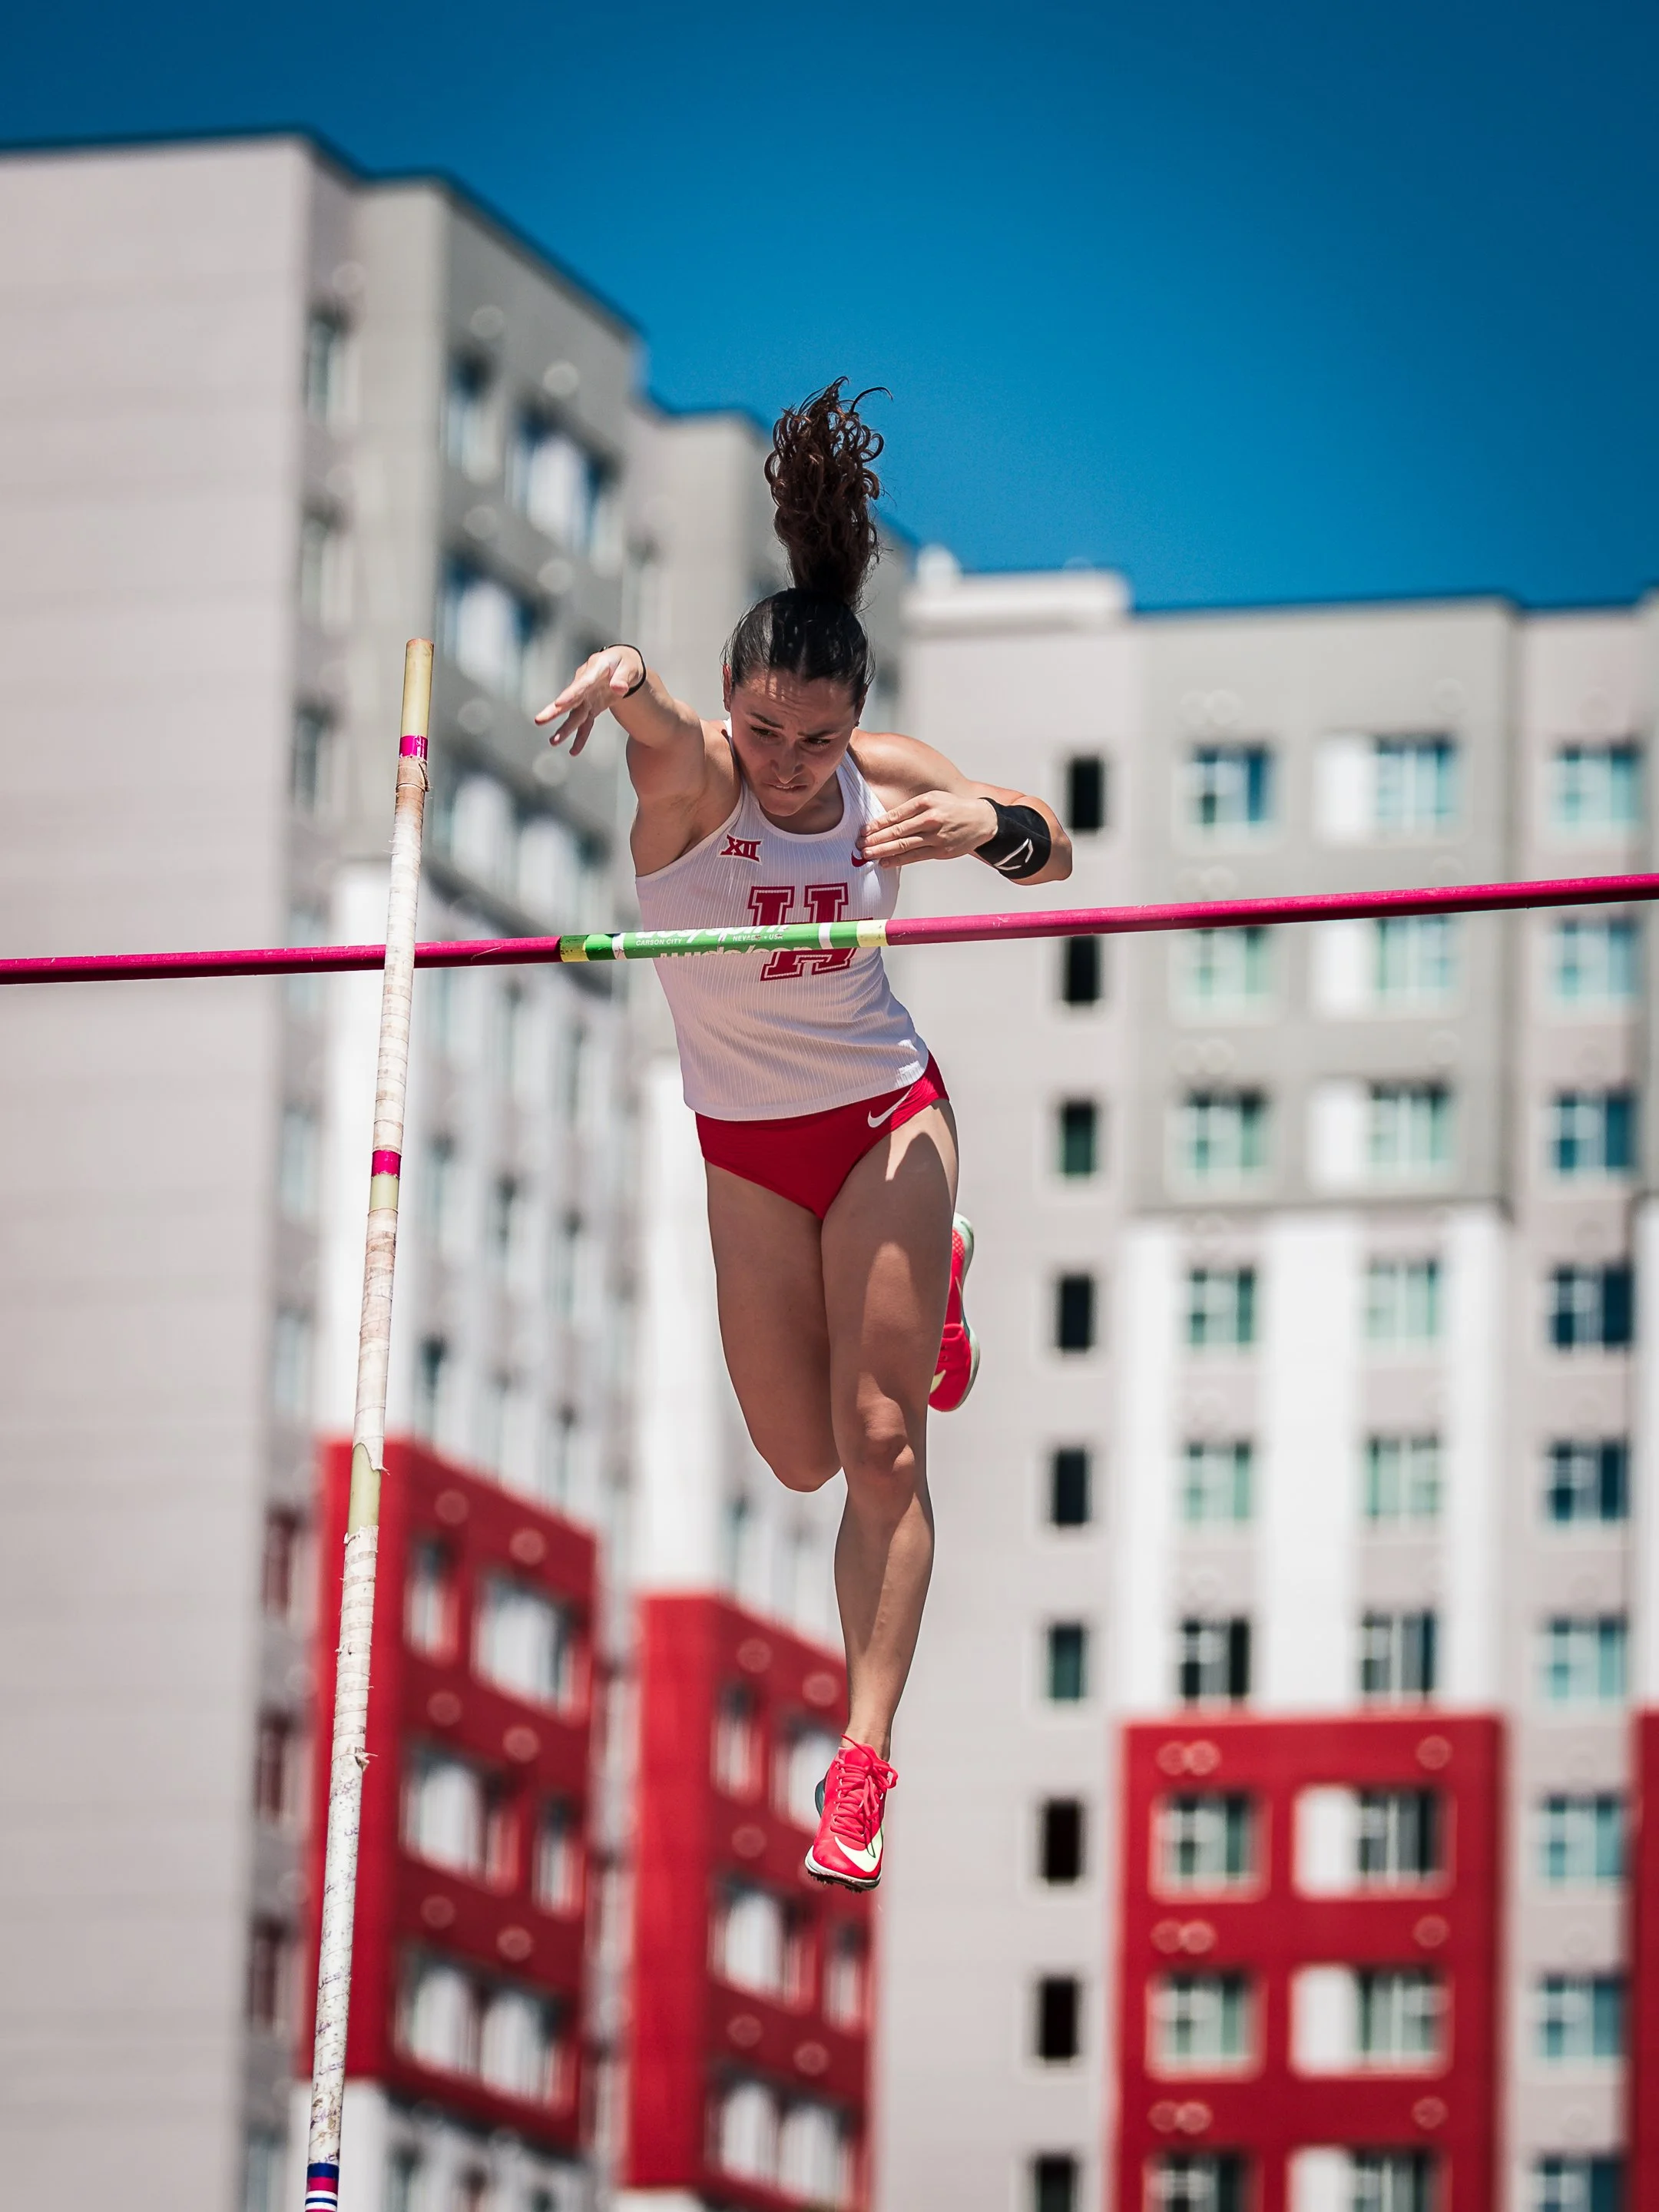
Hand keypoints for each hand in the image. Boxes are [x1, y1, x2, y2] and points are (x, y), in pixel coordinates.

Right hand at [533, 645, 644, 755]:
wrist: (621, 664)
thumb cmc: (625, 663)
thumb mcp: (629, 667)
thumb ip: (623, 678)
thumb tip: (619, 689)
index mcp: (595, 669)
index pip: (582, 684)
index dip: (570, 694)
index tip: (558, 703)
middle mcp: (586, 684)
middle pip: (569, 699)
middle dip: (554, 711)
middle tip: (539, 720)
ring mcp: (586, 697)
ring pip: (574, 714)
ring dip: (564, 728)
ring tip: (553, 742)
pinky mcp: (590, 706)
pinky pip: (585, 724)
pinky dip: (580, 737)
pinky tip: (573, 751)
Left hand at [856, 790, 998, 868]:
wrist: (982, 820)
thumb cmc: (954, 808)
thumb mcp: (934, 798)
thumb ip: (912, 808)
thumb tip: (887, 821)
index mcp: (926, 802)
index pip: (895, 815)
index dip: (877, 824)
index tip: (864, 830)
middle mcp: (930, 819)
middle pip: (897, 831)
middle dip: (875, 839)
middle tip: (859, 845)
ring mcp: (936, 837)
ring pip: (904, 845)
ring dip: (882, 851)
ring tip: (867, 854)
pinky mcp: (940, 851)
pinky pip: (915, 857)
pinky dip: (898, 861)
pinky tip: (885, 862)